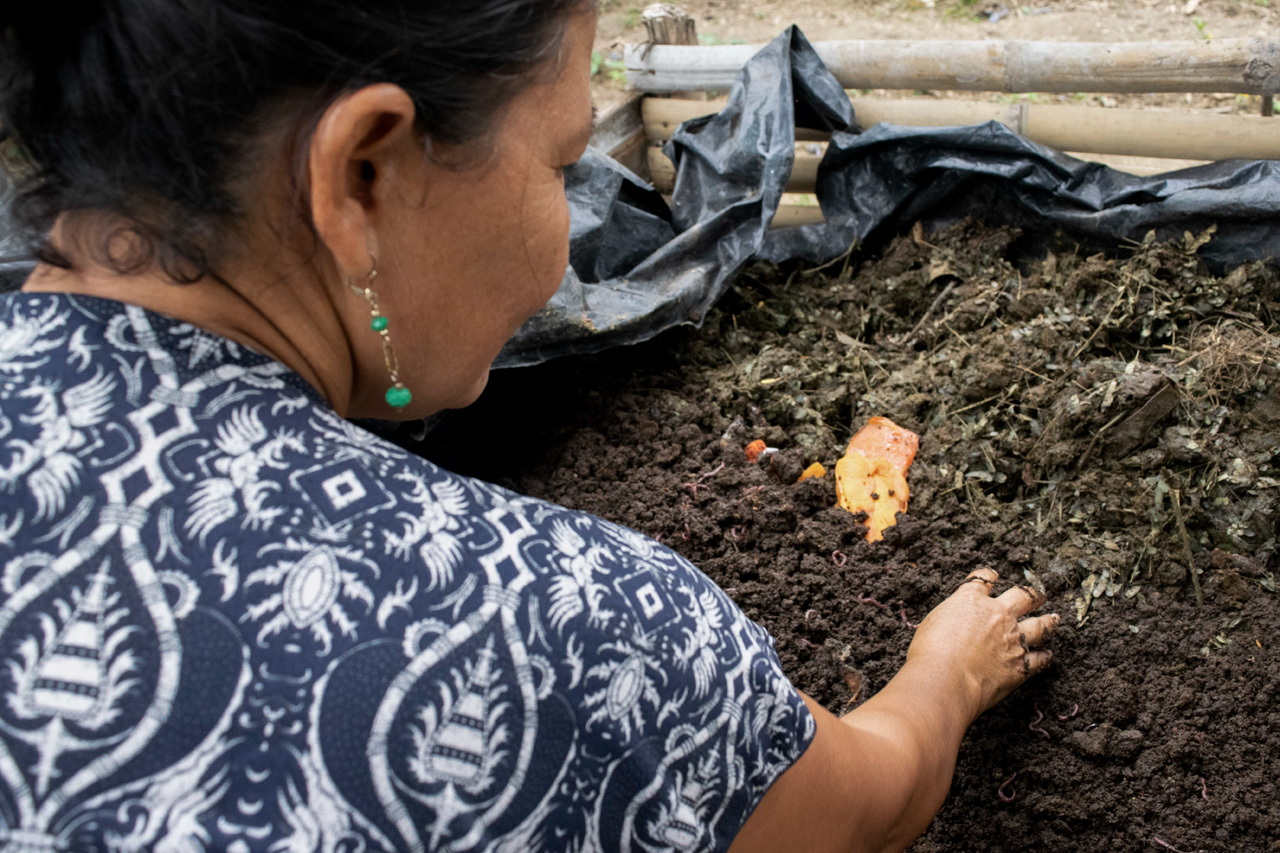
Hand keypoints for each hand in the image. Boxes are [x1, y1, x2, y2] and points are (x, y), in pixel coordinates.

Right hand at [905, 567, 1058, 719]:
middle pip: (1022, 597)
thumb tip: (954, 622)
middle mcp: (997, 615)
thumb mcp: (932, 623)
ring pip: (1039, 625)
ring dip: (1048, 621)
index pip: (983, 580)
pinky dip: (1045, 657)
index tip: (993, 576)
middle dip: (1032, 594)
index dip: (988, 576)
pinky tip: (1048, 655)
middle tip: (1039, 594)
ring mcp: (1012, 639)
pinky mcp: (1020, 665)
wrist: (946, 678)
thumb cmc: (930, 652)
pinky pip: (1039, 659)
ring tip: (1054, 618)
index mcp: (971, 600)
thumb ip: (949, 618)